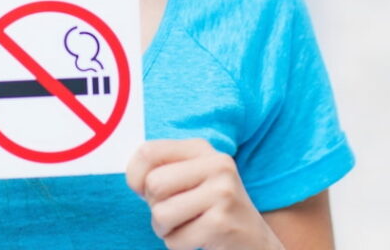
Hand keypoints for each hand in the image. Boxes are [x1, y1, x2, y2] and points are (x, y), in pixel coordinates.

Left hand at [126, 138, 282, 249]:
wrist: (255, 243)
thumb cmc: (210, 211)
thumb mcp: (190, 180)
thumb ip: (161, 170)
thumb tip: (134, 180)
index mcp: (202, 149)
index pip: (148, 152)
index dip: (135, 177)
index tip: (146, 191)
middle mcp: (217, 165)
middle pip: (153, 185)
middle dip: (155, 207)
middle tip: (176, 213)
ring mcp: (223, 193)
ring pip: (161, 214)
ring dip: (166, 230)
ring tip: (188, 227)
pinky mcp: (222, 223)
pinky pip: (175, 240)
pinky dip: (179, 246)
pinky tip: (200, 239)